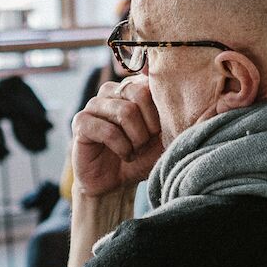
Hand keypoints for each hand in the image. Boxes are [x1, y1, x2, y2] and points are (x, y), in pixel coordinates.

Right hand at [71, 76, 162, 195]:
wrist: (115, 183)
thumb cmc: (141, 157)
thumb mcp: (164, 138)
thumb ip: (172, 117)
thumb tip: (186, 102)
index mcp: (132, 87)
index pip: (151, 83)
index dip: (160, 111)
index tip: (158, 132)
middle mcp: (112, 90)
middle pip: (139, 93)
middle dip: (149, 126)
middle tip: (146, 144)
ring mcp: (93, 104)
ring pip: (125, 112)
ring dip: (136, 140)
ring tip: (135, 152)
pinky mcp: (80, 122)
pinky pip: (108, 131)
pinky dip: (122, 148)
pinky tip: (124, 156)